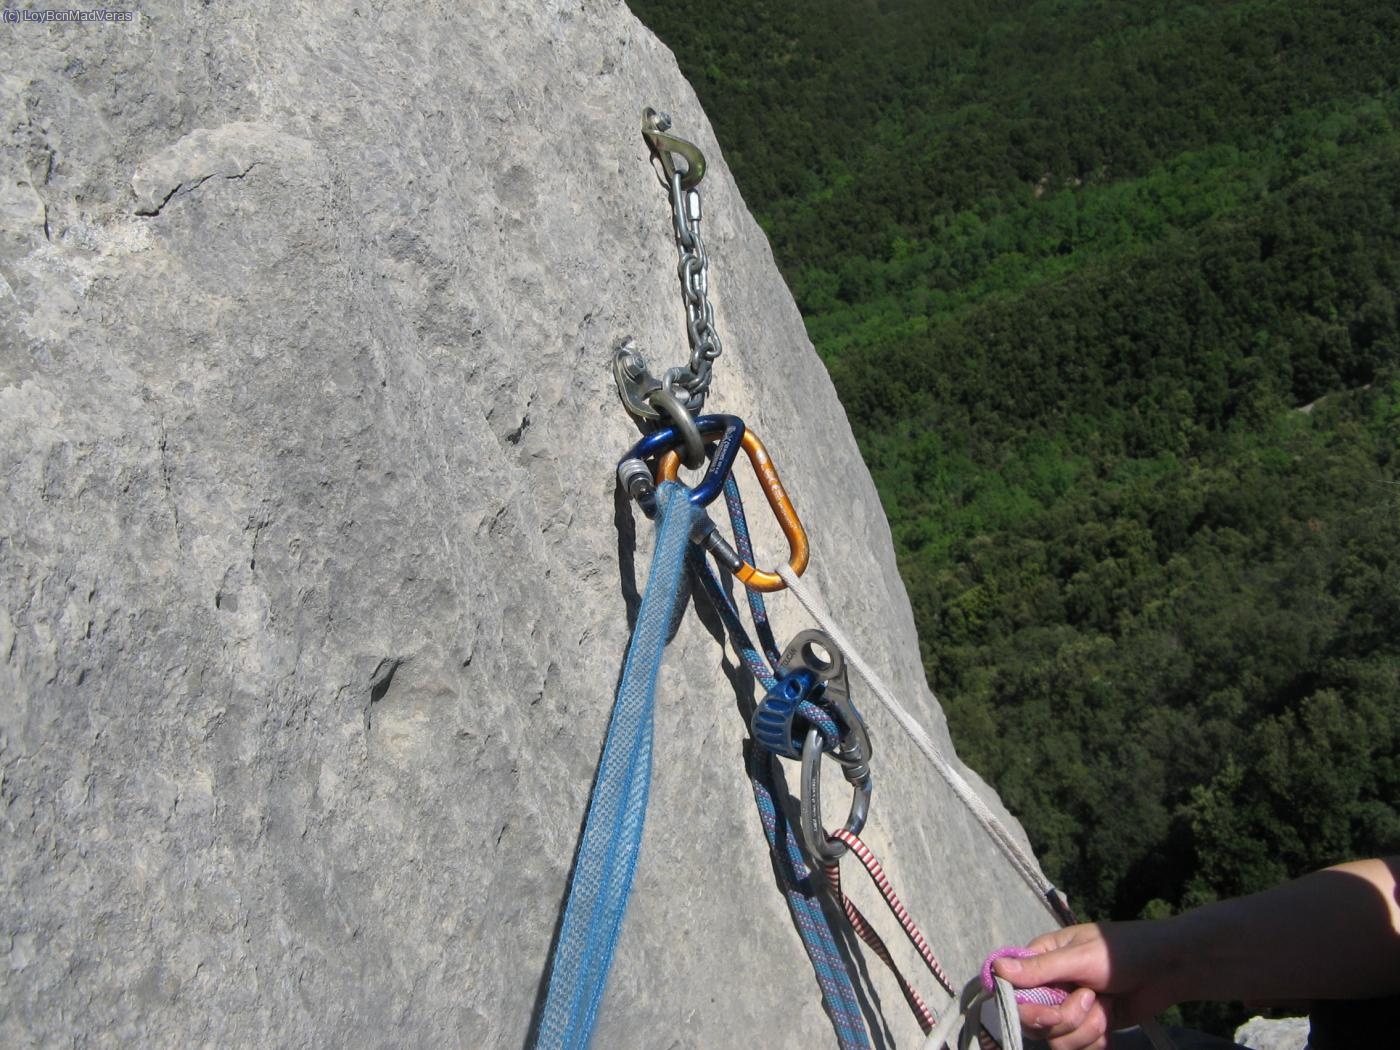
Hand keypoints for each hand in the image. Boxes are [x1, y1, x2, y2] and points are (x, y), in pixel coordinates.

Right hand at [992, 922, 1182, 1049]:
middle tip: (1090, 1000)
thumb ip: (1040, 968)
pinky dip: (1096, 1038)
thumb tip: (995, 970)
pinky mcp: (1088, 1027)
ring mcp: (1069, 1009)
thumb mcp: (1080, 957)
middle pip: (1034, 1022)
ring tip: (1105, 1005)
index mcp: (1041, 960)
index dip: (1025, 1008)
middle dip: (1064, 1019)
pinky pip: (1078, 1047)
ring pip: (1057, 1039)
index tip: (1048, 1014)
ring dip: (1085, 1028)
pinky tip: (1110, 1018)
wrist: (1168, 970)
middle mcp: (1050, 986)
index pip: (1012, 991)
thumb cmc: (1122, 951)